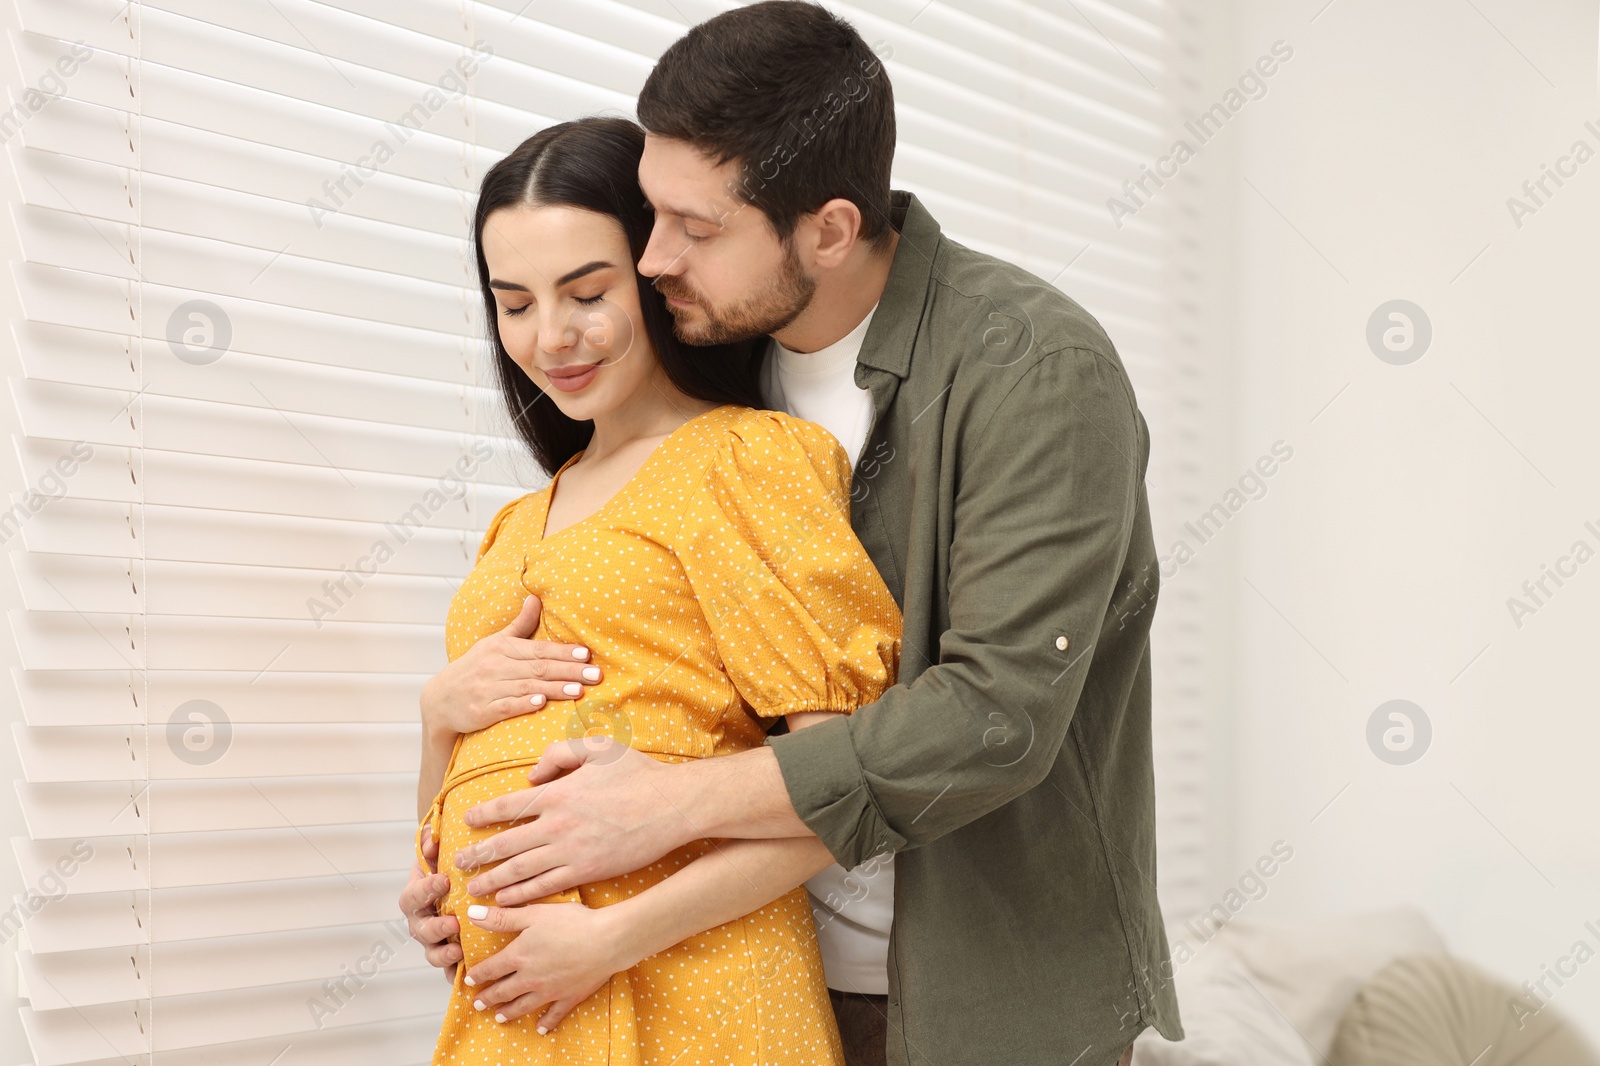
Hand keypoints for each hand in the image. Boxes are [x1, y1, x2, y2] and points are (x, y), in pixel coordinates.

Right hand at [400, 824, 461, 981]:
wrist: (463, 889)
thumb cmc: (449, 869)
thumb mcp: (440, 854)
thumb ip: (432, 844)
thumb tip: (431, 839)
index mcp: (417, 897)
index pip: (413, 896)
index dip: (426, 889)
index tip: (444, 880)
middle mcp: (422, 922)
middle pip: (421, 930)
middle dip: (436, 927)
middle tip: (454, 922)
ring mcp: (435, 942)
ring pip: (433, 954)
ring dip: (445, 954)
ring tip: (459, 950)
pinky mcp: (451, 958)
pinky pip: (451, 971)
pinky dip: (457, 974)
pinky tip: (470, 974)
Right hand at [422, 594, 602, 735]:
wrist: (439, 700)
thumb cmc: (474, 668)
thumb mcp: (494, 643)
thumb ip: (520, 624)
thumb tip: (536, 598)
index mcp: (500, 648)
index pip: (538, 649)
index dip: (563, 651)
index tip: (586, 654)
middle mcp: (494, 666)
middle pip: (538, 668)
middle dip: (569, 671)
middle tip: (596, 674)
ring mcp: (487, 689)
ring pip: (526, 688)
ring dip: (554, 689)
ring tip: (579, 690)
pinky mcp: (481, 711)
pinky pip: (505, 707)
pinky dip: (523, 704)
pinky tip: (541, 704)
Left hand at [453, 738, 692, 903]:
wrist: (672, 807)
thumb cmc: (638, 774)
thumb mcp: (599, 747)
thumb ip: (559, 754)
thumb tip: (531, 775)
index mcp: (557, 793)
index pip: (508, 805)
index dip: (482, 814)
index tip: (465, 821)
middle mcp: (557, 825)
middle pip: (505, 844)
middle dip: (477, 855)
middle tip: (458, 863)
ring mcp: (570, 852)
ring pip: (520, 870)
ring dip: (493, 880)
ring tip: (474, 888)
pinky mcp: (586, 871)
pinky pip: (545, 887)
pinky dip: (521, 895)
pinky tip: (506, 900)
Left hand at [460, 900, 640, 1030]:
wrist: (607, 941)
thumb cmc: (573, 923)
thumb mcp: (535, 913)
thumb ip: (502, 917)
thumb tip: (472, 915)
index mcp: (520, 956)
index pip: (492, 968)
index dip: (478, 975)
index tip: (469, 980)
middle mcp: (530, 978)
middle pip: (503, 991)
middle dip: (488, 998)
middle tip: (478, 1003)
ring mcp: (550, 991)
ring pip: (523, 1005)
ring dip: (508, 1012)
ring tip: (499, 1017)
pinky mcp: (569, 997)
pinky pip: (554, 1014)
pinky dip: (546, 1022)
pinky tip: (541, 1028)